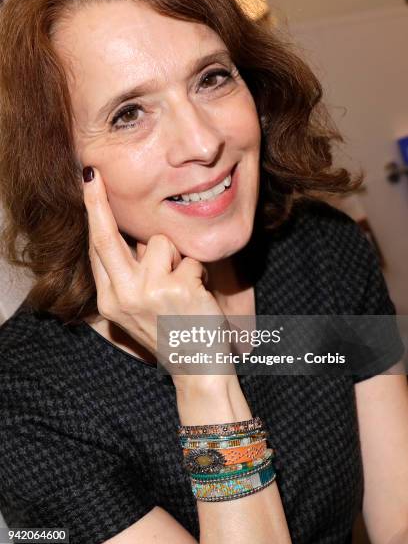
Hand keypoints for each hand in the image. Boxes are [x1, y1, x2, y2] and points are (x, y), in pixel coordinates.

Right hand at [82, 166, 230, 381]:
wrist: (196, 369)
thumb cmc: (172, 333)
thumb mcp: (138, 310)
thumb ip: (129, 275)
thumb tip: (131, 235)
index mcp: (110, 300)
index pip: (97, 249)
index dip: (93, 215)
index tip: (88, 186)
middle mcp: (122, 296)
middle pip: (106, 238)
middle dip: (98, 203)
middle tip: (94, 173)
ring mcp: (148, 293)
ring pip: (160, 243)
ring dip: (177, 258)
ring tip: (183, 286)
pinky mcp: (176, 290)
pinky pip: (189, 259)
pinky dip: (199, 273)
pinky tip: (198, 296)